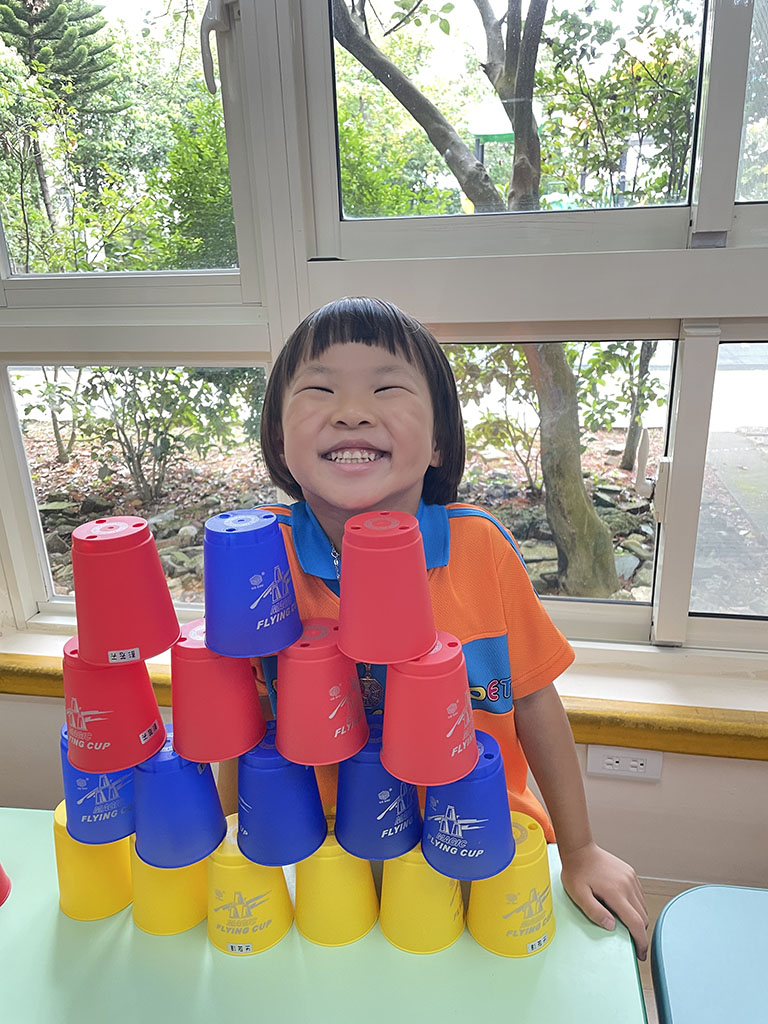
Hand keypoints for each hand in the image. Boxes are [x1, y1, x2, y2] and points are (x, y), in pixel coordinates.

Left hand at [560, 841, 648, 959]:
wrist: (579, 848)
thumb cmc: (576, 872)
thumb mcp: (578, 895)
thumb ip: (594, 912)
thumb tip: (611, 926)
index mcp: (616, 892)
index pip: (636, 923)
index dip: (641, 942)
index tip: (641, 954)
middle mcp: (627, 885)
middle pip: (643, 916)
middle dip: (641, 933)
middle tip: (634, 945)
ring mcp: (630, 878)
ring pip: (643, 906)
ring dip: (639, 919)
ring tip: (629, 928)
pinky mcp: (630, 873)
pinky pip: (639, 895)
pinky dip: (637, 906)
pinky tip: (627, 909)